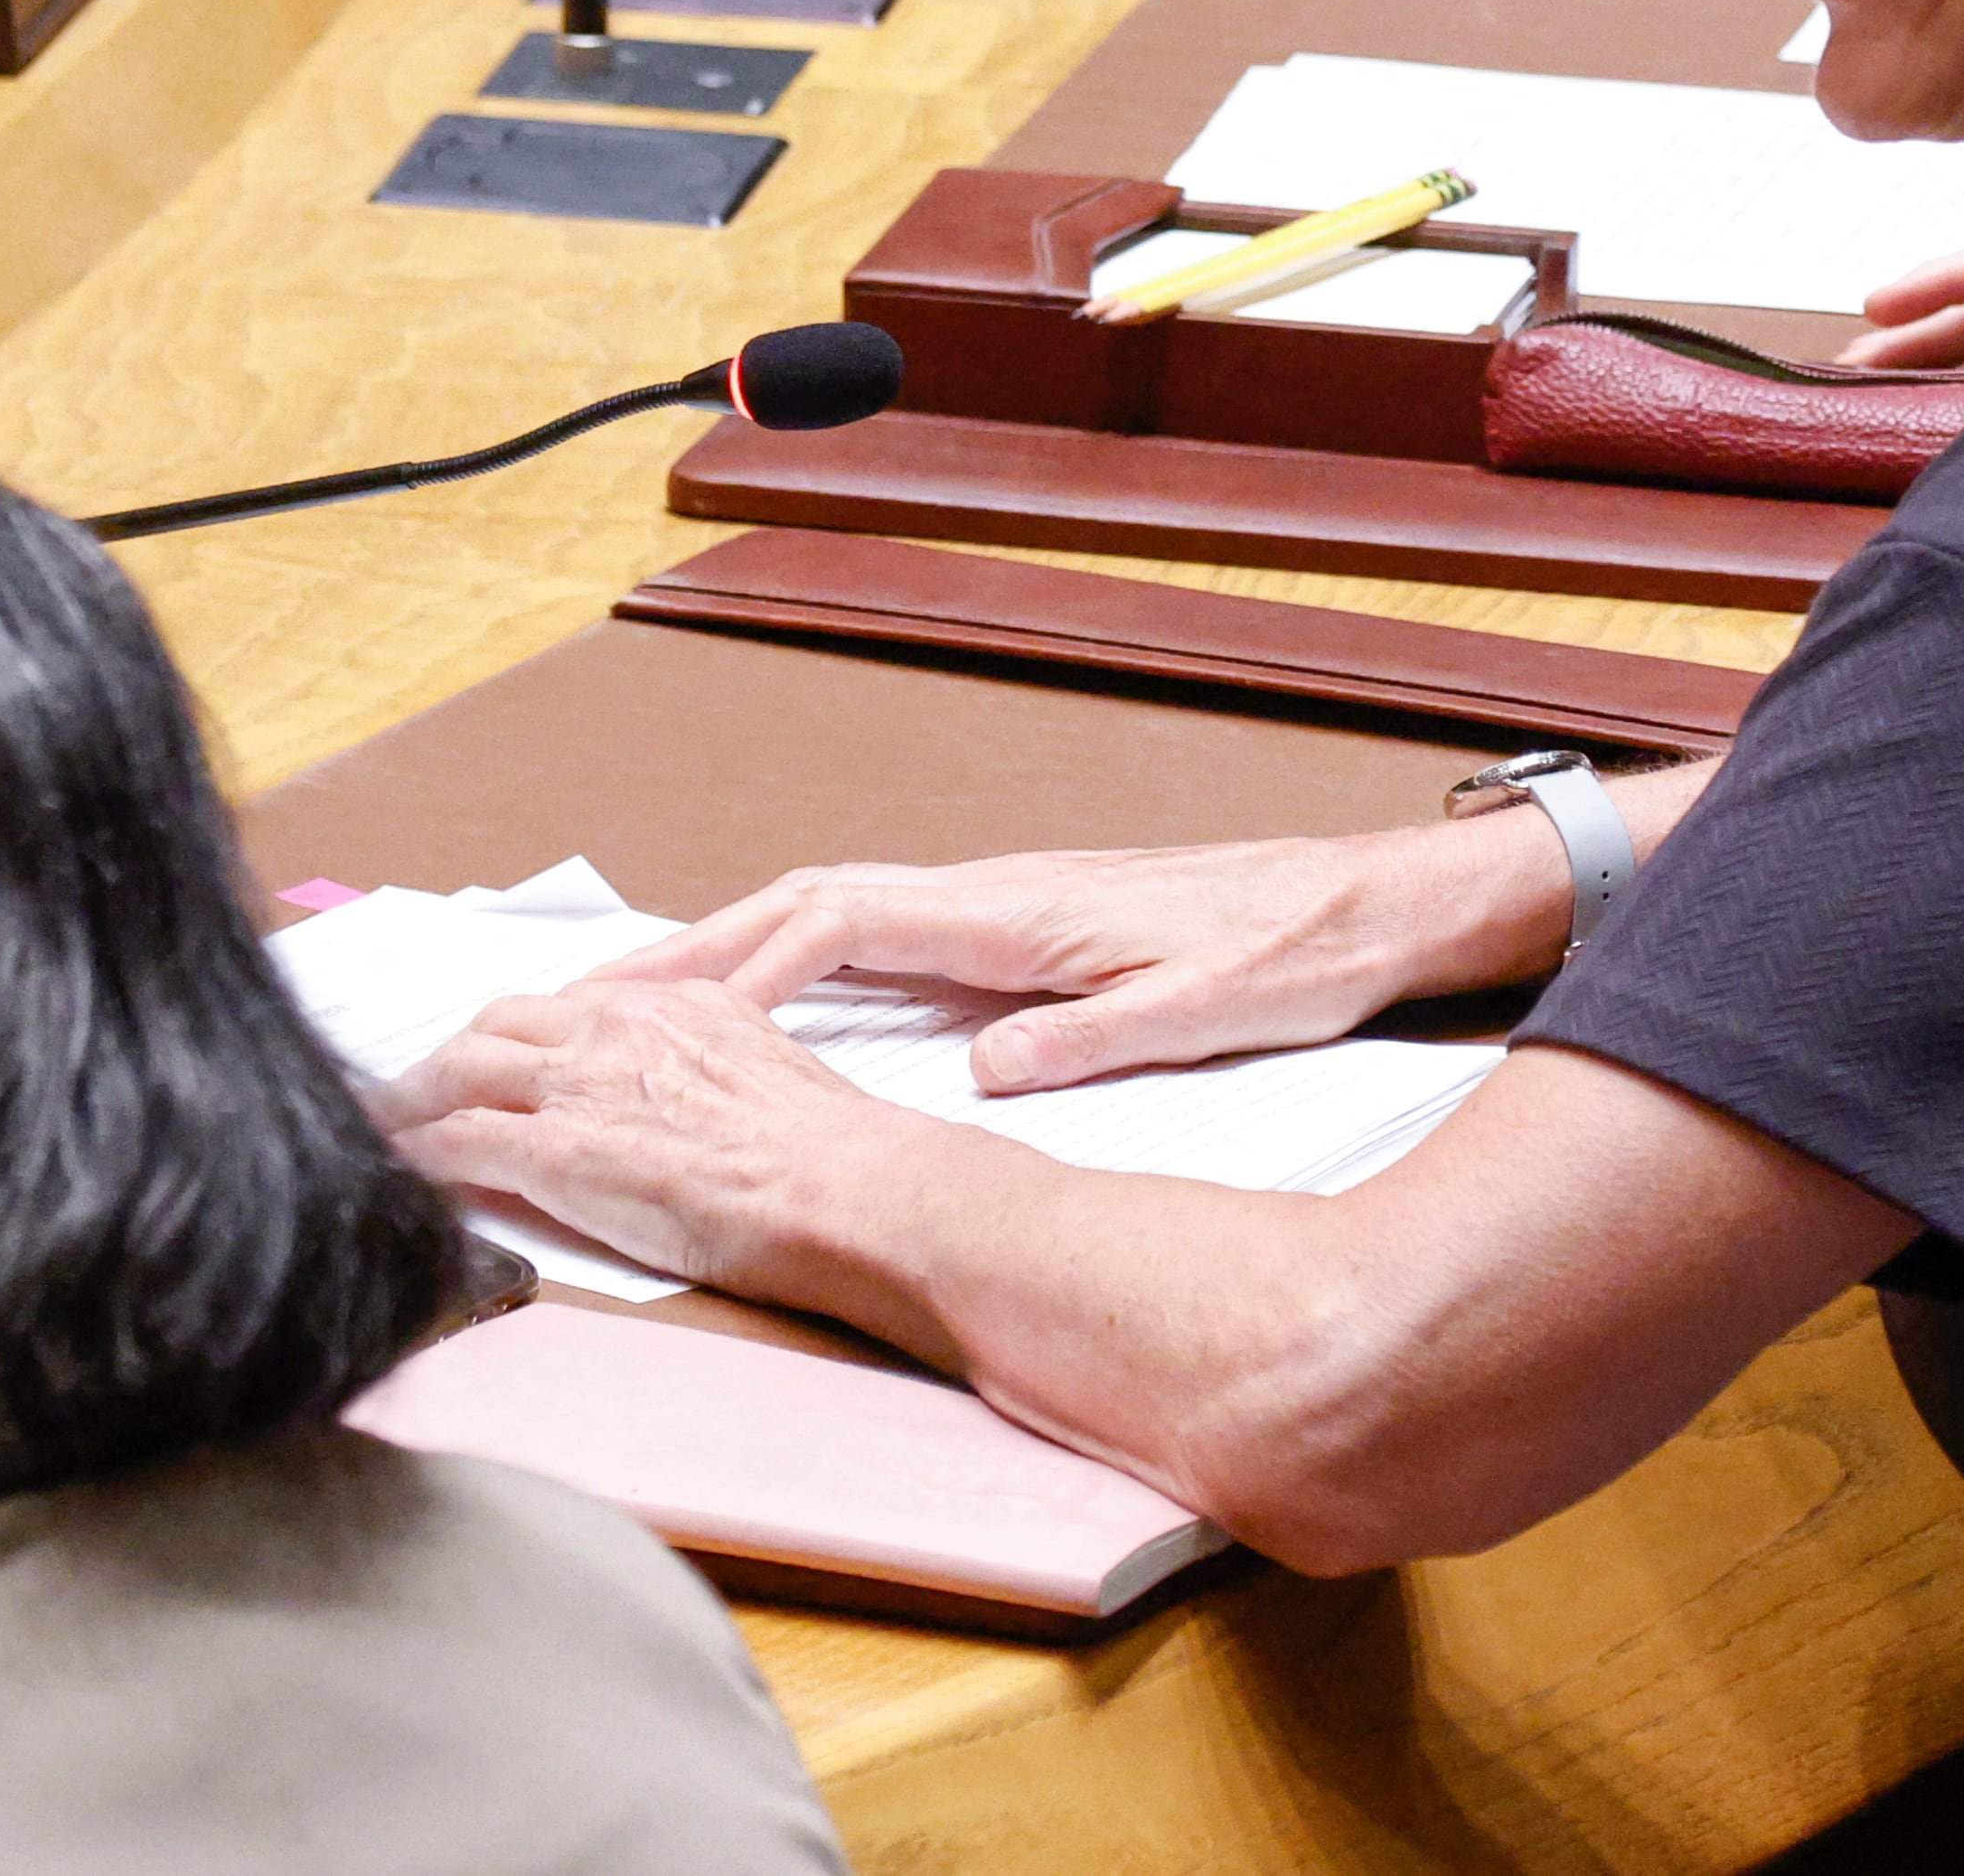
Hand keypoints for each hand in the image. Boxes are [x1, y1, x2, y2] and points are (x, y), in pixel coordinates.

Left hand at [375, 979, 902, 1295]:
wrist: (843, 1187)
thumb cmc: (827, 1154)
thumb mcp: (764, 1069)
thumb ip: (706, 1063)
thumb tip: (681, 1098)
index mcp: (674, 1004)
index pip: (567, 1008)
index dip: (519, 1039)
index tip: (499, 1064)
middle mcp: (619, 1028)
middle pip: (498, 1025)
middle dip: (452, 1057)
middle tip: (424, 1092)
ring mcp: (582, 1085)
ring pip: (460, 1071)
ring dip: (414, 1101)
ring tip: (386, 1129)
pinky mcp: (556, 1151)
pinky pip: (455, 1142)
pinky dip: (416, 1154)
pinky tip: (398, 1173)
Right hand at [581, 815, 1573, 1092]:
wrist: (1371, 903)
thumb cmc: (1296, 950)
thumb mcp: (1203, 1008)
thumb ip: (1094, 1038)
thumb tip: (985, 1069)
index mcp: (1020, 911)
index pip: (845, 920)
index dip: (746, 964)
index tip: (663, 1013)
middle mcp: (997, 893)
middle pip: (811, 903)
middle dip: (698, 948)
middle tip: (592, 1000)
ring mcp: (1005, 904)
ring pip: (837, 913)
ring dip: (739, 950)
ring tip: (645, 1003)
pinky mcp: (1022, 928)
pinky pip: (879, 935)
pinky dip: (802, 959)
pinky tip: (772, 1003)